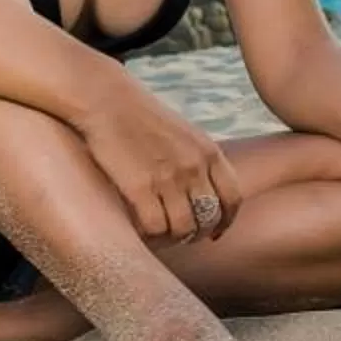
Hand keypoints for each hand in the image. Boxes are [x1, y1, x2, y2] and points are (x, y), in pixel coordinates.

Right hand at [82, 85, 242, 242]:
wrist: (108, 102)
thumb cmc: (143, 119)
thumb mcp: (186, 135)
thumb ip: (200, 161)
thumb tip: (206, 194)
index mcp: (209, 152)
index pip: (232, 198)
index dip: (225, 221)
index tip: (214, 232)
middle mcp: (194, 167)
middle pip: (209, 218)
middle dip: (198, 233)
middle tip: (181, 236)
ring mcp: (168, 178)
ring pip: (184, 228)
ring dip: (173, 238)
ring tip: (160, 236)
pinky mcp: (139, 187)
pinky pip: (155, 228)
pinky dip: (151, 236)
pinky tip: (141, 231)